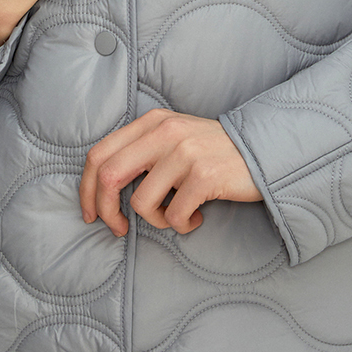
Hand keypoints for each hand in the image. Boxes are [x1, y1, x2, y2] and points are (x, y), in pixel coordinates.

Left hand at [80, 109, 262, 236]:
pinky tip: (197, 217)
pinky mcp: (203, 175)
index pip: (99, 154)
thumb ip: (142, 151)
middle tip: (118, 229)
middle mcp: (164, 132)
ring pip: (142, 203)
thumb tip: (103, 187)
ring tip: (178, 215)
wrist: (265, 152)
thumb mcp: (175, 138)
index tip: (91, 212)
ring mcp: (184, 153)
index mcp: (151, 122)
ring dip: (156, 220)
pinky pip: (173, 216)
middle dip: (106, 211)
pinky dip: (182, 225)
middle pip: (108, 177)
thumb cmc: (214, 153)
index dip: (86, 188)